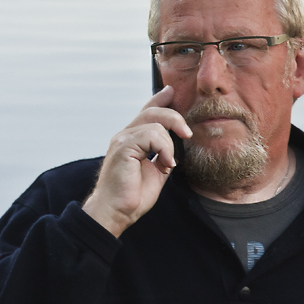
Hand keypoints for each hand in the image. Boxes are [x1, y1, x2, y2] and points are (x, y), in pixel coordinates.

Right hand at [82, 86, 191, 237]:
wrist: (116, 212)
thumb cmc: (131, 196)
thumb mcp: (155, 171)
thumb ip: (162, 155)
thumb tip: (175, 147)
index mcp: (132, 140)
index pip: (145, 112)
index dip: (158, 100)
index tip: (171, 91)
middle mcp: (125, 136)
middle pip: (152, 111)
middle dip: (174, 117)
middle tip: (187, 133)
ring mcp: (122, 140)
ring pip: (154, 122)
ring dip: (170, 142)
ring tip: (169, 162)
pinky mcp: (123, 147)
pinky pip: (151, 135)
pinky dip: (163, 148)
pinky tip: (164, 164)